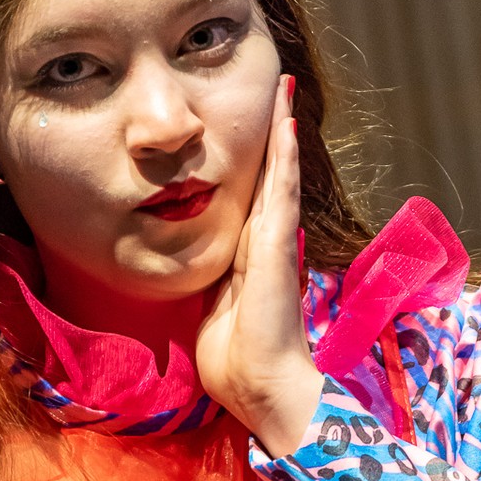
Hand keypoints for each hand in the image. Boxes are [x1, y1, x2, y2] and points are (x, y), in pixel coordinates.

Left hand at [196, 74, 323, 458]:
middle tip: (278, 93)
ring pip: (278, 177)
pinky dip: (284, 160)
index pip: (250, 203)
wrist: (262, 388)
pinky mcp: (276, 249)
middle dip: (273, 137)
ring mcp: (274, 245)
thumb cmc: (235, 364)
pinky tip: (286, 126)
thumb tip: (195, 277)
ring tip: (285, 91)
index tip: (254, 134)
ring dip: (282, 133)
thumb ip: (209, 289)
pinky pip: (279, 195)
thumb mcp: (210, 315)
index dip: (254, 168)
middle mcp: (264, 246)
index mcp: (247, 260)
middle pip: (268, 180)